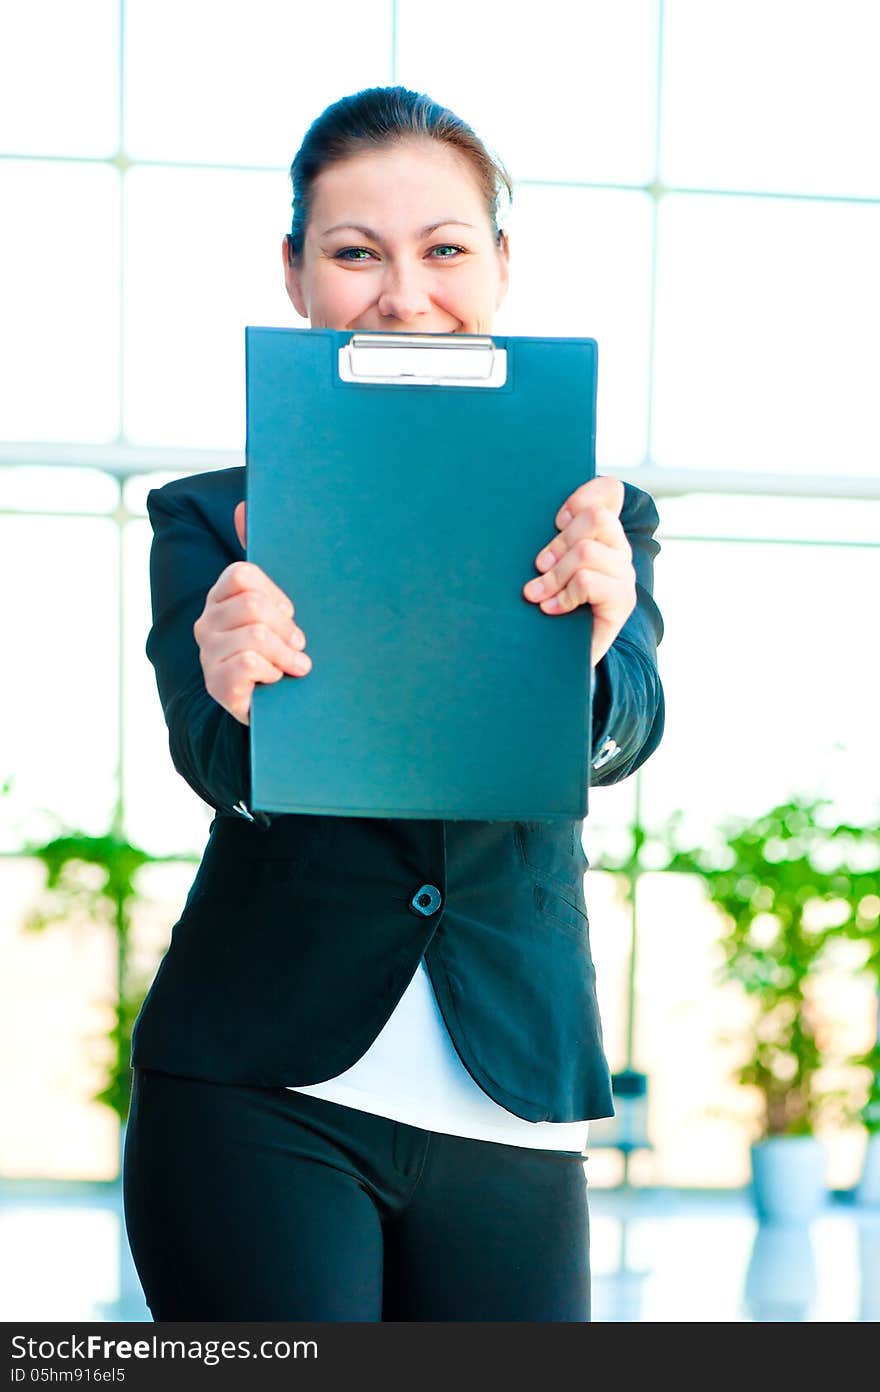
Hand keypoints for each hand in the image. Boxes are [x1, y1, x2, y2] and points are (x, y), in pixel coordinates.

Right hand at [192, 501, 311, 725]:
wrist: (274, 710)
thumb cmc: (279, 652)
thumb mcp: (278, 608)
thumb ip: (264, 563)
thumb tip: (243, 505)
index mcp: (221, 599)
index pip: (242, 575)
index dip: (275, 595)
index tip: (290, 614)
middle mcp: (207, 624)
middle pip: (254, 606)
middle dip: (286, 627)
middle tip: (298, 645)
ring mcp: (209, 655)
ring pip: (256, 635)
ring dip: (286, 654)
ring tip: (295, 666)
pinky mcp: (217, 685)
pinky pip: (248, 663)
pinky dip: (273, 671)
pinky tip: (276, 680)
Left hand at [522, 476, 635, 667]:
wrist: (562, 659)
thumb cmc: (548, 605)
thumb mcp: (545, 567)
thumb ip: (547, 540)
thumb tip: (528, 513)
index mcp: (603, 533)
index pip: (609, 491)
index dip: (582, 496)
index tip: (556, 521)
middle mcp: (619, 549)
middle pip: (596, 518)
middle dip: (559, 542)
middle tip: (539, 566)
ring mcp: (624, 576)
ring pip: (587, 552)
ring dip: (554, 575)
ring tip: (536, 593)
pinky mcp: (622, 602)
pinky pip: (587, 582)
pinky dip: (562, 595)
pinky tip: (550, 609)